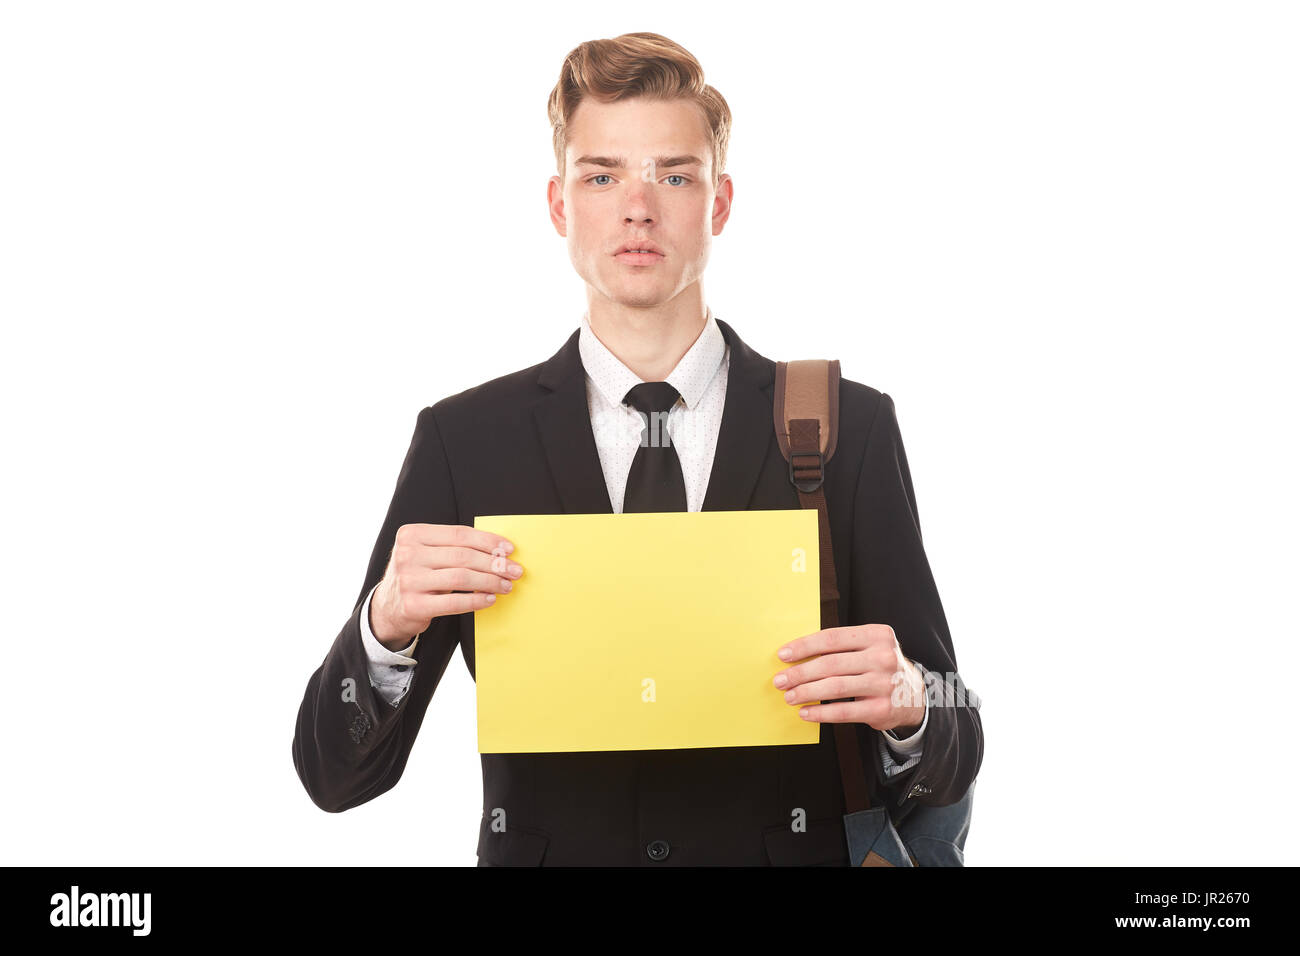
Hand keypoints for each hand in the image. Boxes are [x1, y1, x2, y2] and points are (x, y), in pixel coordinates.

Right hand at [370, 524, 522, 649]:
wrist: (388, 608)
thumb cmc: (417, 576)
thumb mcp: (426, 553)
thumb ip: (453, 546)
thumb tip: (498, 550)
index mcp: (412, 534)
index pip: (459, 534)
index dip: (488, 541)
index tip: (509, 549)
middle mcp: (407, 555)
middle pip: (463, 556)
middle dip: (494, 563)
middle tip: (514, 570)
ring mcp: (409, 580)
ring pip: (461, 577)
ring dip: (490, 581)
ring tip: (506, 585)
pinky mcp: (413, 605)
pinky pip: (454, 602)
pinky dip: (477, 600)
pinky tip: (490, 598)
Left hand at [773, 623, 924, 732]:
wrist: (914, 696)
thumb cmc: (879, 667)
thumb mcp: (870, 647)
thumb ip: (841, 647)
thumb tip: (796, 655)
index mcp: (877, 635)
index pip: (832, 638)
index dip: (804, 646)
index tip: (783, 655)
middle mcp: (883, 657)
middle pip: (831, 664)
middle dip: (800, 673)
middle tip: (780, 680)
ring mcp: (884, 684)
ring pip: (835, 688)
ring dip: (806, 693)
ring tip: (789, 696)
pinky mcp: (882, 709)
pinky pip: (844, 712)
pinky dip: (820, 713)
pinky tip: (806, 712)